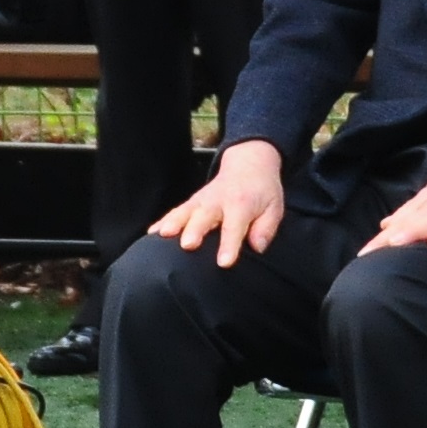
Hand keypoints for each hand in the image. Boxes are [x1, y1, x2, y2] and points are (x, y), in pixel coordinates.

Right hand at [154, 138, 287, 268]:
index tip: (223, 262)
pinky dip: (163, 221)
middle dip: (195, 230)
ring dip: (173, 223)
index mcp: (241, 204)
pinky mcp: (192, 201)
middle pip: (204, 217)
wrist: (249, 164)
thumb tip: (257, 247)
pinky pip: (176, 211)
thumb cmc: (262, 191)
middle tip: (187, 245)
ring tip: (162, 235)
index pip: (234, 226)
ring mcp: (202, 200)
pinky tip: (152, 233)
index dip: (229, 245)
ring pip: (185, 212)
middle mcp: (218, 201)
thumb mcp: (274, 207)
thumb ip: (266, 227)